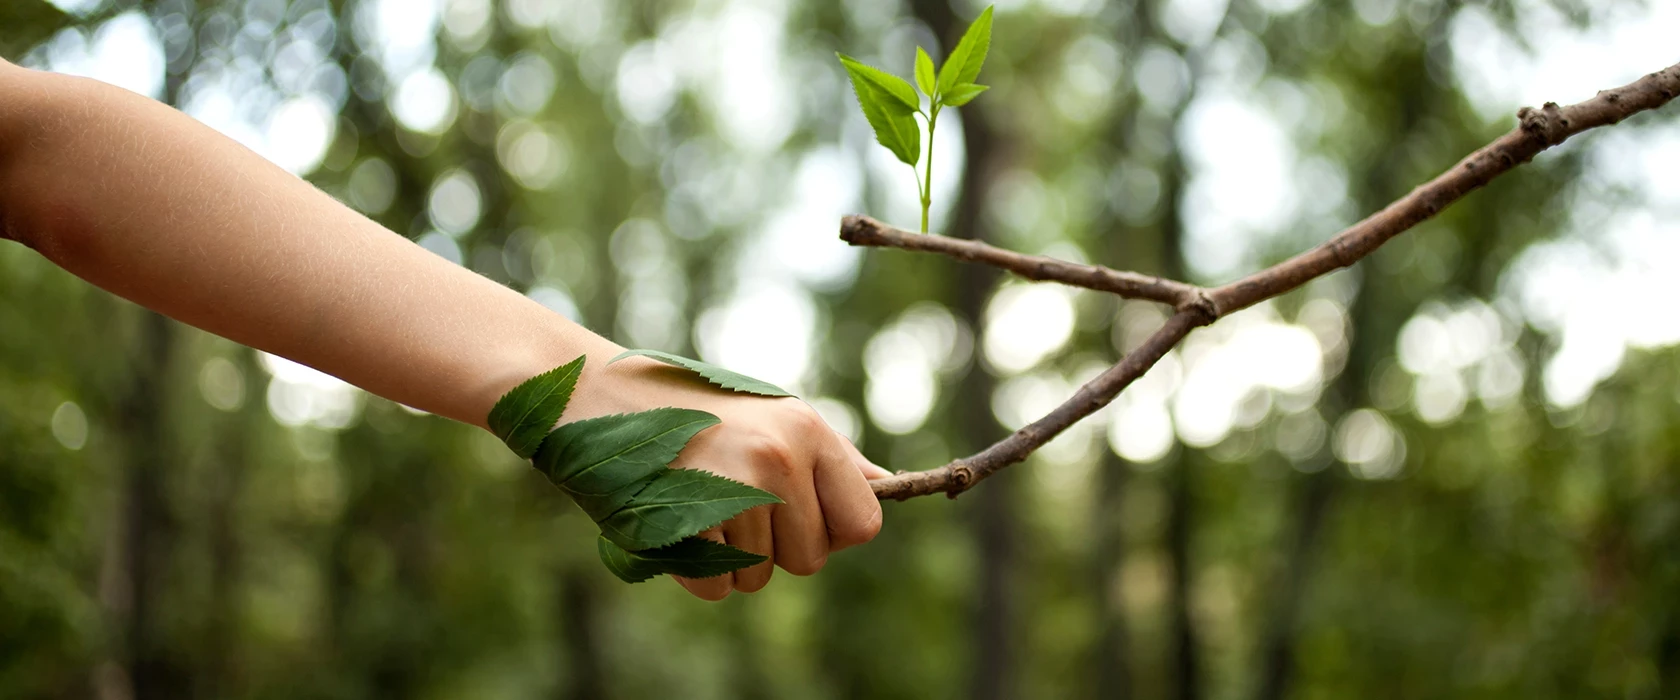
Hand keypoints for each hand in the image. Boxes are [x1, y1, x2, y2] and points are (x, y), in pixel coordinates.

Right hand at [563, 353, 889, 599]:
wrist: (597, 394)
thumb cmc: (692, 408)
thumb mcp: (770, 413)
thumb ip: (828, 455)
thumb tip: (886, 485)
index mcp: (807, 429)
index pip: (863, 523)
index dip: (831, 532)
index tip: (798, 515)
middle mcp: (778, 457)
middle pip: (810, 559)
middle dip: (776, 547)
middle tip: (732, 501)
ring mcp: (732, 489)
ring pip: (759, 576)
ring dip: (730, 557)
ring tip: (697, 501)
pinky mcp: (687, 521)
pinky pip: (717, 586)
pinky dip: (695, 571)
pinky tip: (676, 522)